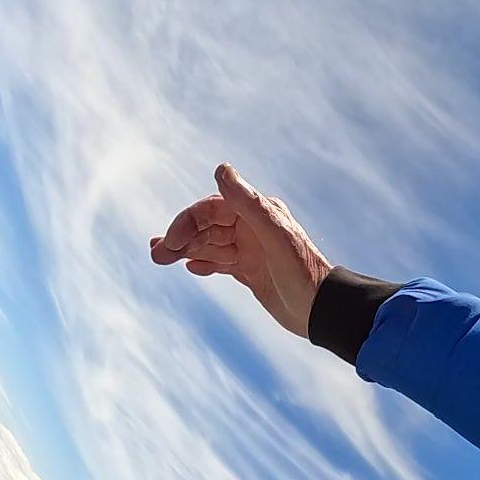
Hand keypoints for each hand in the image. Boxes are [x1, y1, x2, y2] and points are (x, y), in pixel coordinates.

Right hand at [150, 164, 332, 338]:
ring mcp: (252, 251)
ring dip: (186, 250)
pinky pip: (222, 263)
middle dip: (181, 239)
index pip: (212, 210)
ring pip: (211, 245)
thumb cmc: (303, 272)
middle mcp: (254, 229)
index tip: (169, 242)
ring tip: (159, 259)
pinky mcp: (252, 272)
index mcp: (259, 214)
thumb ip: (248, 203)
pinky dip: (205, 264)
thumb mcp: (275, 235)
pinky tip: (191, 268)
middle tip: (156, 256)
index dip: (187, 222)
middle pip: (207, 227)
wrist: (323, 310)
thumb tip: (221, 168)